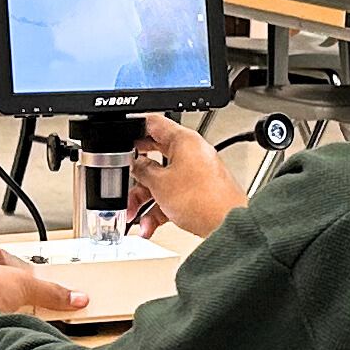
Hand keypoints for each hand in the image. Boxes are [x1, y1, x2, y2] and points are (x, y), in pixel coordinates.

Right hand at [128, 112, 244, 237]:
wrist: (227, 225)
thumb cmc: (204, 200)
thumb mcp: (159, 183)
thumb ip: (142, 170)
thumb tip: (135, 164)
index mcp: (184, 140)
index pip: (154, 124)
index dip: (133, 130)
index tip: (121, 143)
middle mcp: (192, 152)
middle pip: (155, 156)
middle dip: (136, 176)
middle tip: (125, 183)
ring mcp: (197, 172)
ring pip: (162, 180)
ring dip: (145, 200)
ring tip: (134, 214)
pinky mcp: (199, 191)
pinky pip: (173, 195)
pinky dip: (159, 209)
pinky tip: (149, 225)